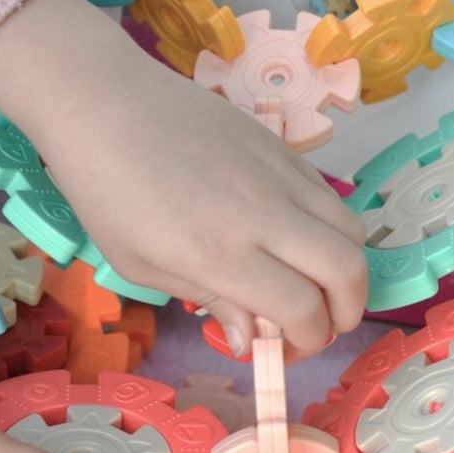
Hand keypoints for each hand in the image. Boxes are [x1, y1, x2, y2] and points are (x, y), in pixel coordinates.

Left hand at [0, 0, 367, 358]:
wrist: (103, 103)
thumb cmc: (105, 193)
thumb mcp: (141, 265)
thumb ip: (208, 299)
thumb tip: (250, 338)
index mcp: (222, 254)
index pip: (303, 309)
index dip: (308, 340)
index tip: (287, 349)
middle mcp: (264, 215)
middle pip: (347, 270)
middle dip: (348, 311)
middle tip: (323, 324)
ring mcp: (278, 174)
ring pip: (350, 229)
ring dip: (345, 268)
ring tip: (316, 282)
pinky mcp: (279, 145)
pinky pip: (327, 193)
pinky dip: (327, 226)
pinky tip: (293, 236)